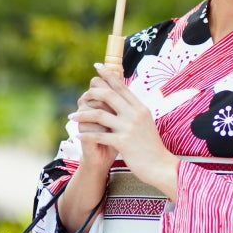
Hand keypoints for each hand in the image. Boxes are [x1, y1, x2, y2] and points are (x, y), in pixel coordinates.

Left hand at [69, 63, 178, 200]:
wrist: (160, 165)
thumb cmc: (151, 146)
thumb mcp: (146, 122)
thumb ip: (134, 110)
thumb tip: (123, 98)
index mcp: (140, 107)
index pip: (122, 86)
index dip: (108, 74)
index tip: (97, 66)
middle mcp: (135, 114)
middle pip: (109, 95)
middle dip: (91, 92)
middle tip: (82, 96)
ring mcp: (129, 127)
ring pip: (100, 114)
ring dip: (83, 114)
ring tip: (72, 116)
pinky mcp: (123, 142)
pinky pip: (99, 135)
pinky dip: (86, 134)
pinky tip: (78, 135)